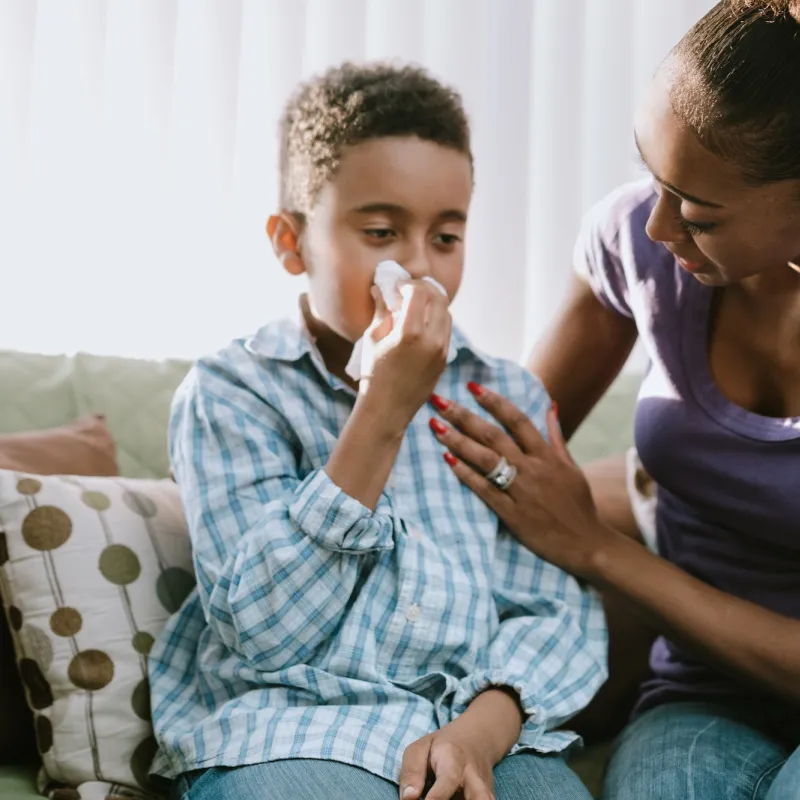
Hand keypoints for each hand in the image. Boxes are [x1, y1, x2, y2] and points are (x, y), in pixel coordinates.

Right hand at [360, 280, 450, 426]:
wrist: (387, 411)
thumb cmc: (373, 374)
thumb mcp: (373, 339)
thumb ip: (382, 310)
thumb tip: (380, 288)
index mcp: (411, 333)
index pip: (420, 292)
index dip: (409, 284)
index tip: (397, 287)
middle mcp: (432, 340)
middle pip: (438, 298)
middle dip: (424, 289)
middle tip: (408, 290)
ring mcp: (442, 351)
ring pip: (446, 313)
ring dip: (432, 304)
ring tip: (414, 306)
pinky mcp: (445, 360)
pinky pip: (446, 330)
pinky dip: (436, 320)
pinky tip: (420, 324)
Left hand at [399, 725, 494, 799]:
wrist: (476, 740)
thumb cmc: (440, 748)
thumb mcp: (420, 748)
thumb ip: (412, 771)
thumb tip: (408, 798)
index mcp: (453, 758)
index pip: (449, 778)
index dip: (438, 796)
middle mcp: (473, 777)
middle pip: (481, 796)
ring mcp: (485, 791)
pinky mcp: (488, 799)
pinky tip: (453, 799)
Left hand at [430, 384, 614, 577]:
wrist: (587, 543)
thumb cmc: (578, 505)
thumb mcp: (571, 467)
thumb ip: (556, 436)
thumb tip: (550, 406)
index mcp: (547, 456)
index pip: (517, 420)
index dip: (494, 402)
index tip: (472, 387)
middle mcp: (533, 469)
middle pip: (494, 436)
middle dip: (464, 416)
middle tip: (439, 400)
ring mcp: (522, 491)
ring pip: (486, 460)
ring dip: (458, 441)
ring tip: (436, 426)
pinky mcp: (512, 514)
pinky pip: (485, 490)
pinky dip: (466, 474)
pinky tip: (447, 459)